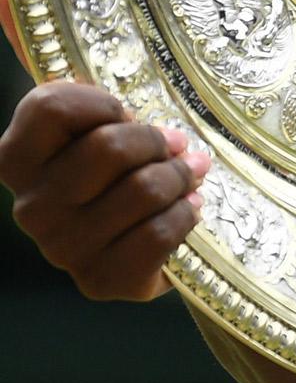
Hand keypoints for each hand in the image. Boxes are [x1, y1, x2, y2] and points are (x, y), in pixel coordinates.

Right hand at [0, 80, 209, 301]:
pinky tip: (189, 207)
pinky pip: (159, 232)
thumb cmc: (116, 176)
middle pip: (110, 147)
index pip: (50, 108)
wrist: (128, 248)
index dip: (100, 103)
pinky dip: (186, 213)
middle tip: (176, 148)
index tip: (125, 115)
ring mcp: (62, 247)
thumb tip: (168, 138)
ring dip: (180, 176)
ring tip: (190, 174)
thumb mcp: (102, 132)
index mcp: (19, 162)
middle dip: (157, 142)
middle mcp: (31, 207)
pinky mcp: (99, 279)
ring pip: (143, 189)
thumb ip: (114, 119)